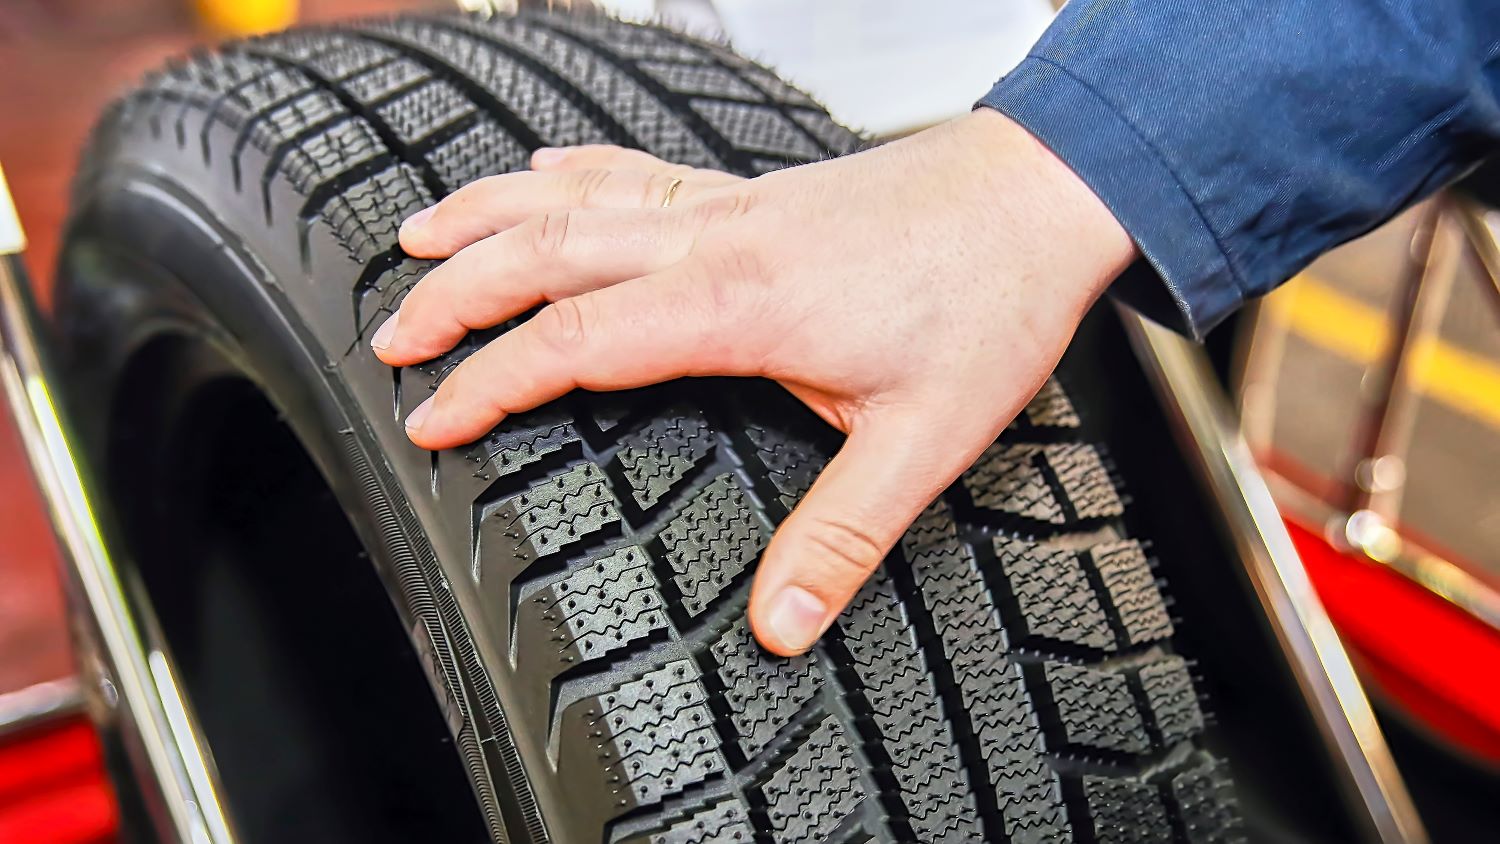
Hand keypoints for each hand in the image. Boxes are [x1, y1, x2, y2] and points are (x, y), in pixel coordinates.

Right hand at [372, 109, 1135, 655]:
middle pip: (547, 252)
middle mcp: (718, 240)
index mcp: (739, 302)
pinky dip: (570, 171)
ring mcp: (731, 205)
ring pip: (577, 198)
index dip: (492, 380)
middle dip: (455, 294)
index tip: (432, 417)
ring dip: (488, 216)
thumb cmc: (989, 300)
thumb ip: (841, 538)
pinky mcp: (754, 191)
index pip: (577, 338)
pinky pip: (635, 169)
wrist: (1039, 197)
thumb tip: (782, 627)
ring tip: (416, 236)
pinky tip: (541, 172)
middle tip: (391, 337)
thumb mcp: (922, 441)